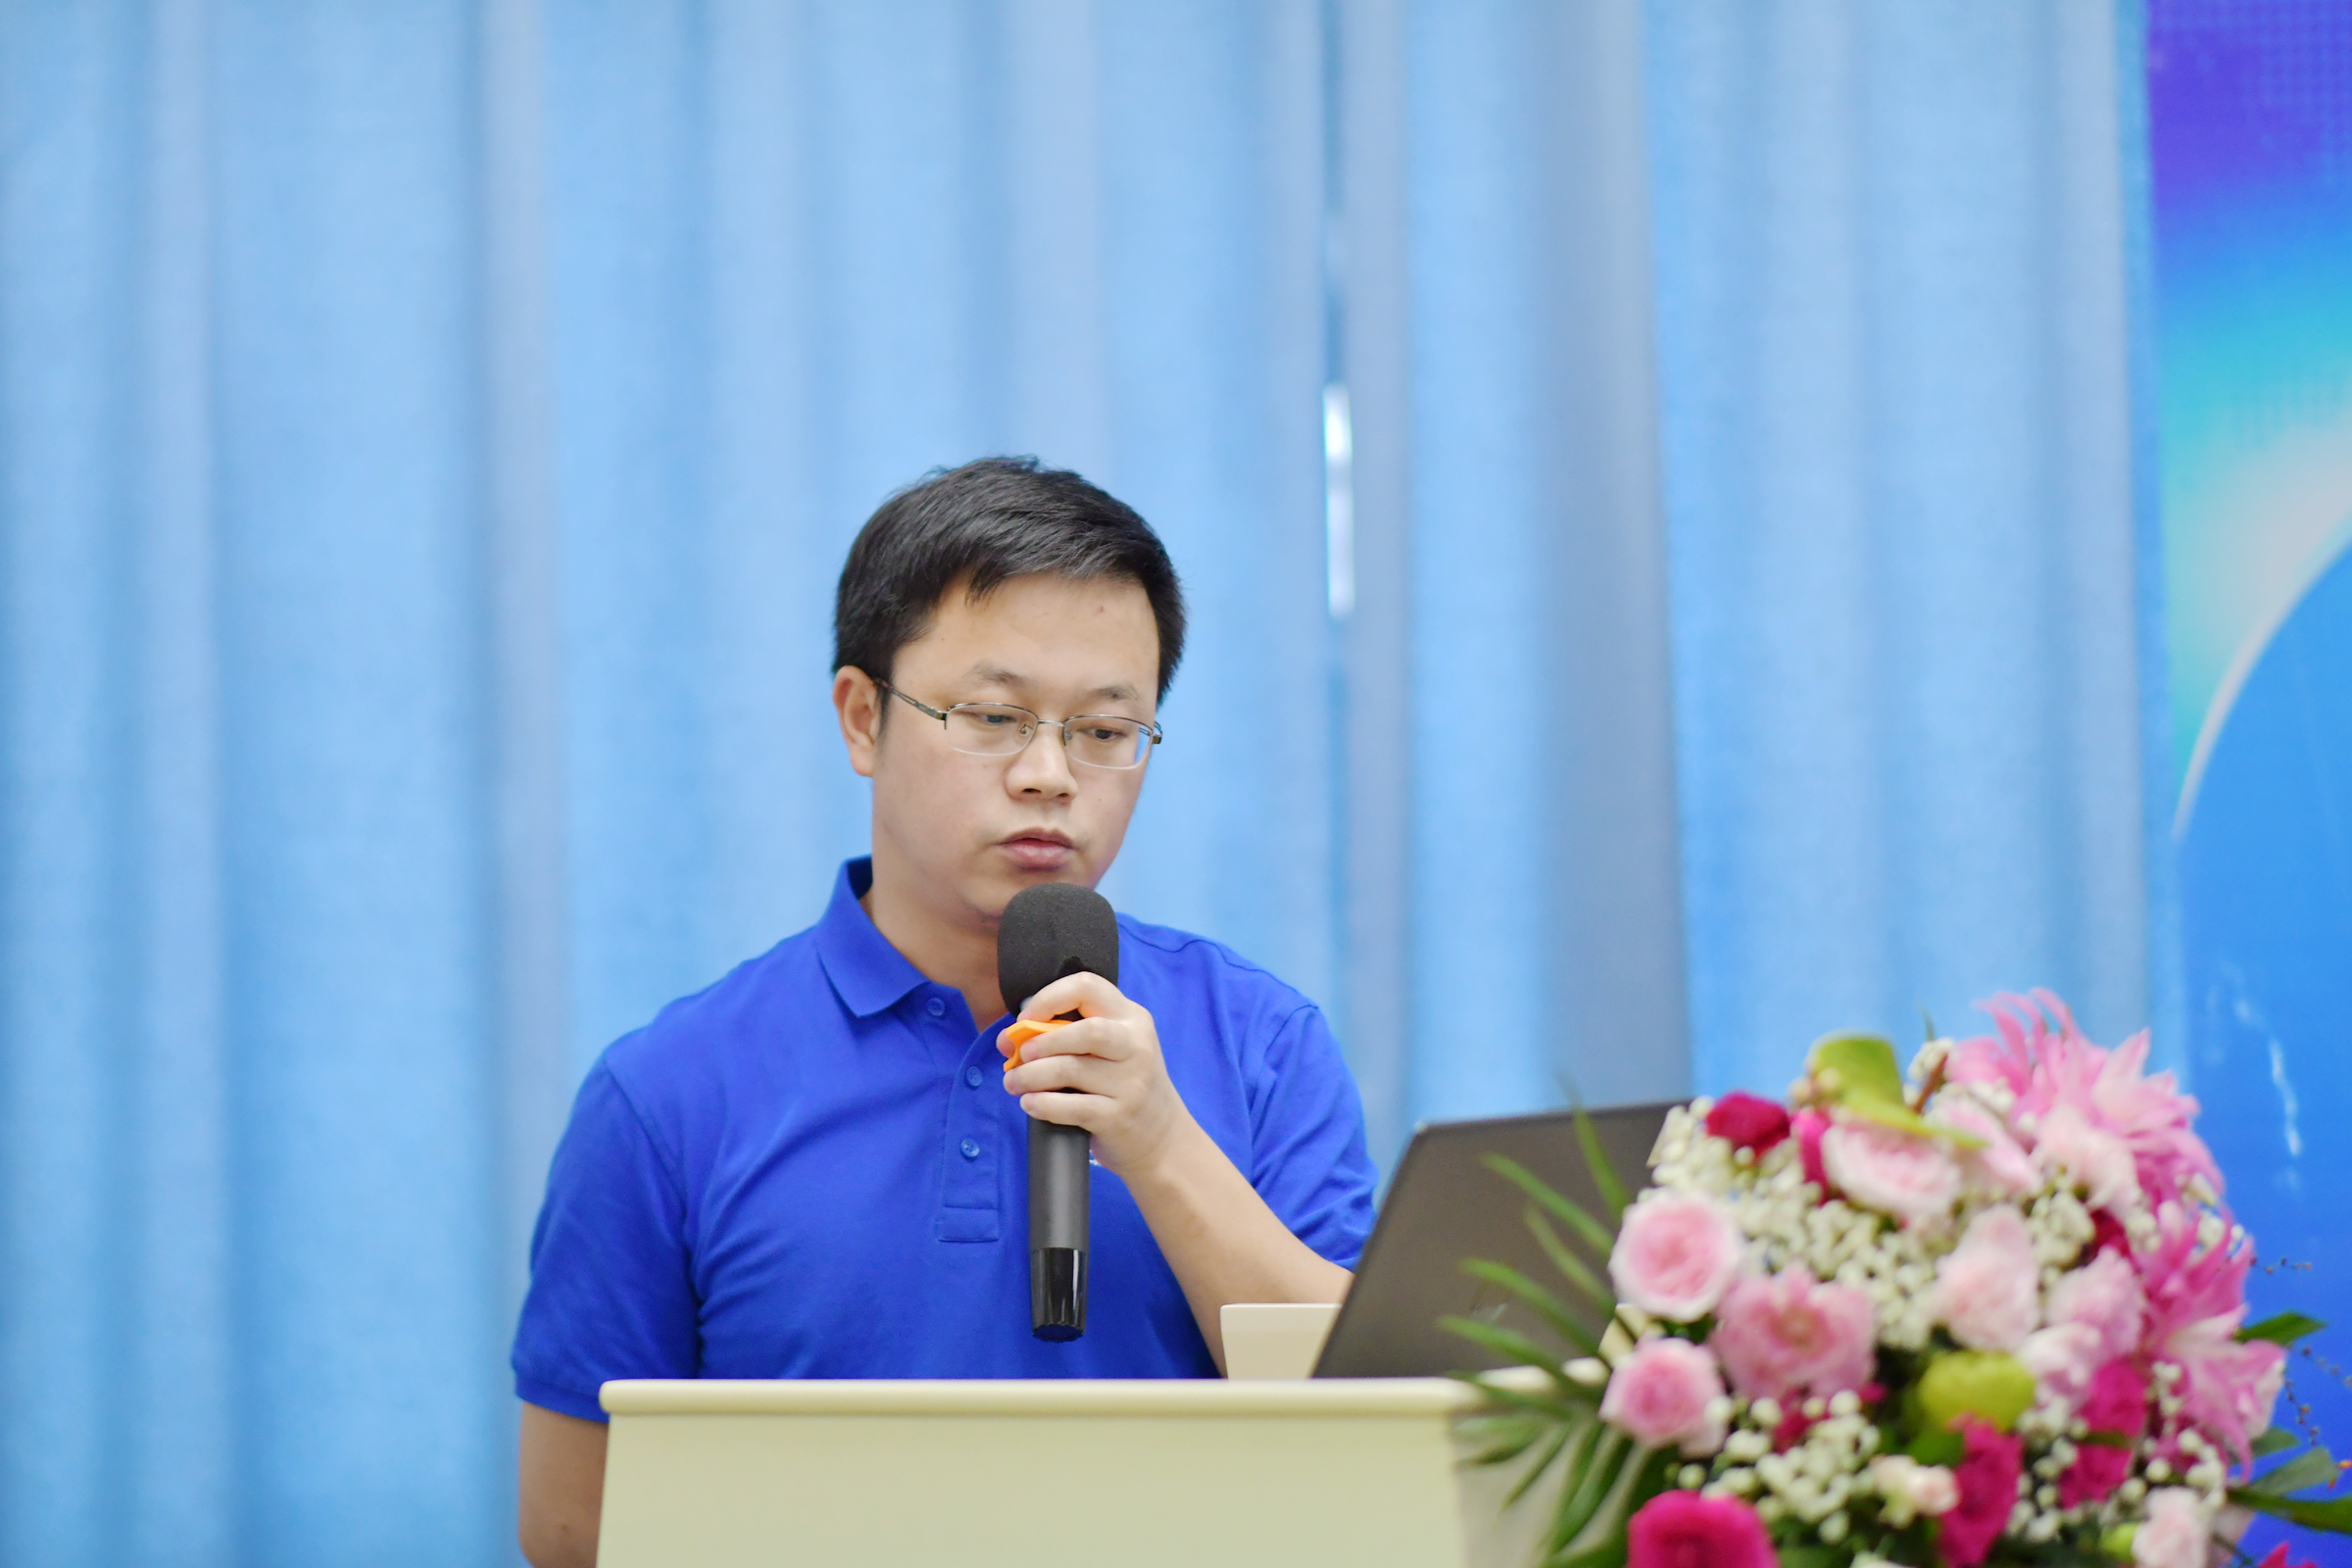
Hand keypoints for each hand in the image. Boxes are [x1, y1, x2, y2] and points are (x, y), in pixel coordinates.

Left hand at [998, 972, 1194, 1178]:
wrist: (1162, 1136)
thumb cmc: (1122, 1084)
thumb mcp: (1112, 1049)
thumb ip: (1069, 1034)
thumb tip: (1009, 1039)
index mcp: (1132, 1018)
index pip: (1088, 987)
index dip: (1048, 998)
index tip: (1026, 1020)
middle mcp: (1137, 1046)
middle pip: (1086, 1030)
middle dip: (1043, 1041)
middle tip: (1020, 1054)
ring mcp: (1131, 1083)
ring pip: (1070, 1069)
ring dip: (1030, 1076)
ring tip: (1013, 1082)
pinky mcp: (1119, 1116)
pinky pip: (1071, 1107)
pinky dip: (1043, 1104)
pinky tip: (1030, 1104)